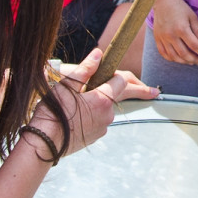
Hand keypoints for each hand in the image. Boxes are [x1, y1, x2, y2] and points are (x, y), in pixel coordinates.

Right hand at [30, 50, 158, 157]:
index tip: (131, 74)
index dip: (120, 73)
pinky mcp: (95, 137)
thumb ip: (85, 69)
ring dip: (106, 102)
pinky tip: (84, 113)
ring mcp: (102, 127)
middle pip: (122, 96)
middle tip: (154, 91)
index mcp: (102, 98)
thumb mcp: (67, 86)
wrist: (43, 144)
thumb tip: (98, 53)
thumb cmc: (53, 113)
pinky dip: (97, 114)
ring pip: (108, 108)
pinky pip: (100, 121)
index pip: (121, 81)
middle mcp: (107, 114)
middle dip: (139, 91)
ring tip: (92, 98)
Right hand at [152, 0, 197, 63]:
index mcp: (181, 28)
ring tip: (192, 62)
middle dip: (194, 59)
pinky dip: (172, 59)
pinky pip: (164, 53)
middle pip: (184, 54)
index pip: (194, 45)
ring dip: (184, 61)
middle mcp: (171, 35)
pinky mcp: (157, 39)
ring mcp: (162, 38)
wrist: (163, 1)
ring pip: (173, 56)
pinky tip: (179, 59)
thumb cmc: (180, 8)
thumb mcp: (193, 17)